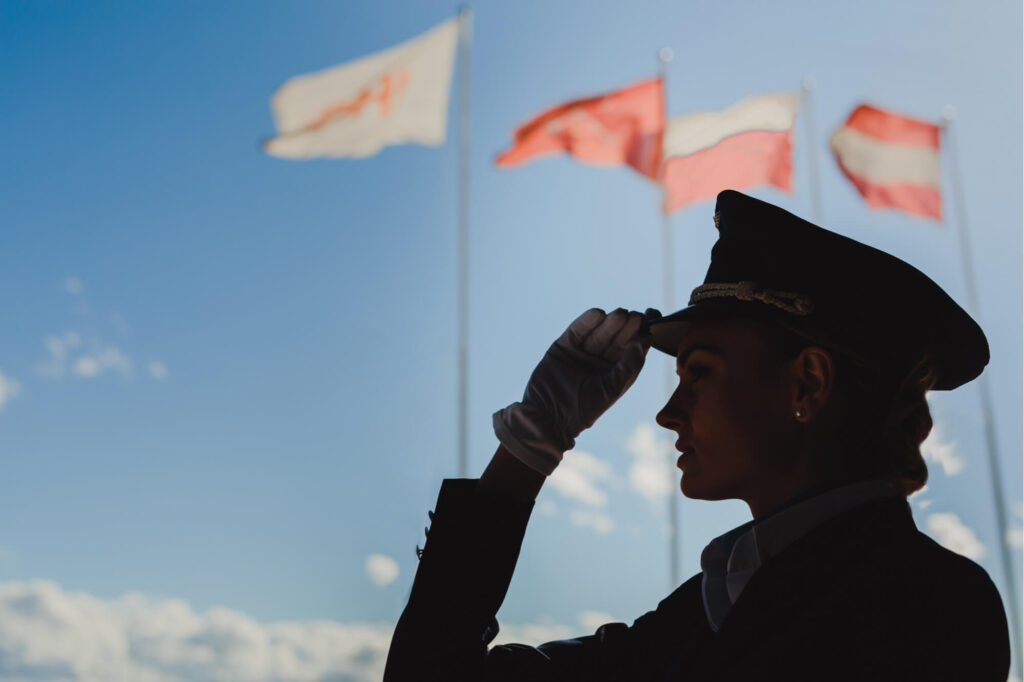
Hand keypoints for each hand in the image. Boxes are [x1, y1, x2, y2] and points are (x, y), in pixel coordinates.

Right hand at [492, 308, 651, 475]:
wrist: (549, 417)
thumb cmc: (584, 409)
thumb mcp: (613, 389)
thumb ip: (630, 367)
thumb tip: (643, 343)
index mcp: (615, 372)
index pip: (631, 350)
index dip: (640, 337)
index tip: (650, 325)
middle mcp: (600, 360)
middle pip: (616, 338)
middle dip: (626, 327)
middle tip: (635, 316)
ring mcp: (582, 352)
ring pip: (599, 332)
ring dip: (610, 322)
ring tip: (620, 314)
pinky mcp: (563, 346)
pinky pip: (577, 330)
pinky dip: (587, 321)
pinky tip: (598, 314)